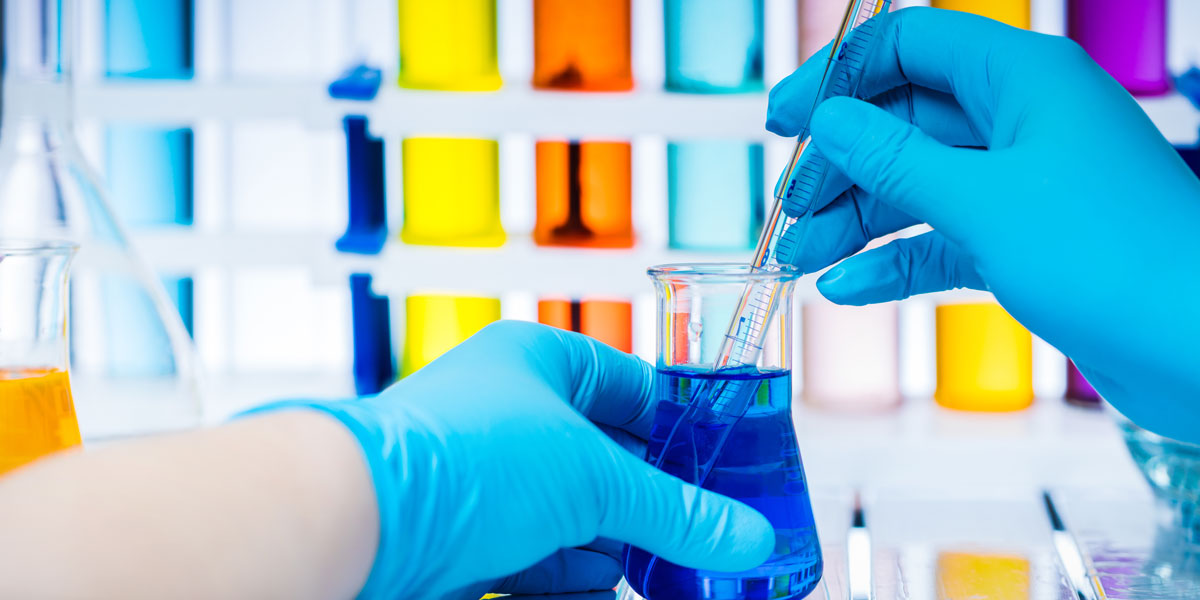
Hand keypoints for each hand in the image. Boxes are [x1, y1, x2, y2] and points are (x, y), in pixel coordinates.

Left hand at [253, 321, 772, 598]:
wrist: (361, 523)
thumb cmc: (460, 456)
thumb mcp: (593, 479)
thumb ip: (676, 512)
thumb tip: (746, 536)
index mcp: (540, 363)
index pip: (631, 388)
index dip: (679, 429)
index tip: (725, 468)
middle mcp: (512, 416)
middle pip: (606, 463)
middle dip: (654, 506)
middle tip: (707, 537)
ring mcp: (489, 482)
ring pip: (574, 519)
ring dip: (618, 552)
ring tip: (672, 577)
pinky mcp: (469, 540)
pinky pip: (538, 561)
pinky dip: (575, 582)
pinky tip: (608, 595)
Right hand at [765, 7, 1199, 439]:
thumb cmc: (1111, 258)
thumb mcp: (983, 201)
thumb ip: (896, 158)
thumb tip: (830, 121)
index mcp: (1021, 78)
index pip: (909, 46)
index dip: (839, 78)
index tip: (782, 123)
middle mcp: (1022, 123)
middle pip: (903, 122)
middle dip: (839, 167)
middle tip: (789, 214)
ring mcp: (1023, 186)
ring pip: (916, 186)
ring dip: (854, 222)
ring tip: (797, 261)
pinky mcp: (1026, 244)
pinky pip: (942, 239)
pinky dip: (893, 263)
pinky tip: (846, 289)